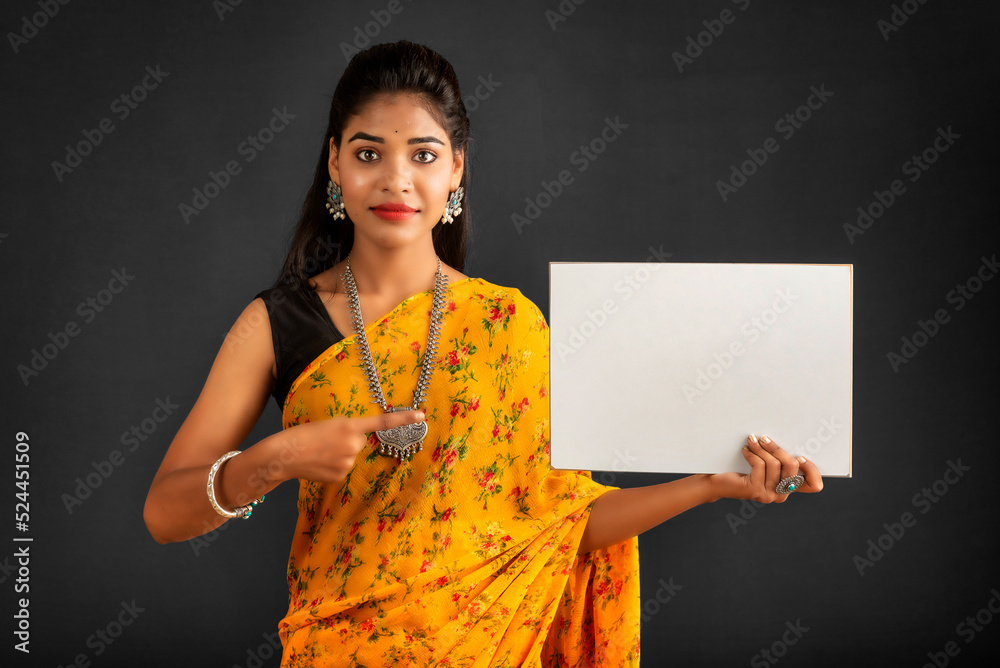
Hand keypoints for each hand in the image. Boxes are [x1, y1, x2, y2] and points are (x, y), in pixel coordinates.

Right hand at [277, 410, 425, 483]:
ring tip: (321, 451)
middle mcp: (353, 444)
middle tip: (328, 440)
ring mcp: (348, 462)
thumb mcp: (330, 424)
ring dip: (341, 453)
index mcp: (349, 425)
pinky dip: (335, 465)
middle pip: (361, 441)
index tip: (421, 415)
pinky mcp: (341, 475)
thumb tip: (359, 440)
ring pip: (352, 455)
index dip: (404, 419)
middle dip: (350, 440)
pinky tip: (321, 462)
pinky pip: (344, 467)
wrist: (285, 454)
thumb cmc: (304, 434)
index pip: (383, 422)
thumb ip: (349, 430)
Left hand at [708, 433, 822, 502]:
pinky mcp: (756, 490)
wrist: (718, 483)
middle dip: (778, 448)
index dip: (812, 470)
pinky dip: (752, 454)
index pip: (813, 486)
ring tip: (752, 440)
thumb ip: (779, 459)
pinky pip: (760, 465)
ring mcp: (769, 495)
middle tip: (764, 438)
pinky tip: (745, 450)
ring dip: (761, 448)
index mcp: (788, 488)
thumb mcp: (765, 464)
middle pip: (792, 466)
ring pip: (774, 463)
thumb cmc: (742, 470)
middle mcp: (781, 495)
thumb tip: (789, 438)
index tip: (800, 455)